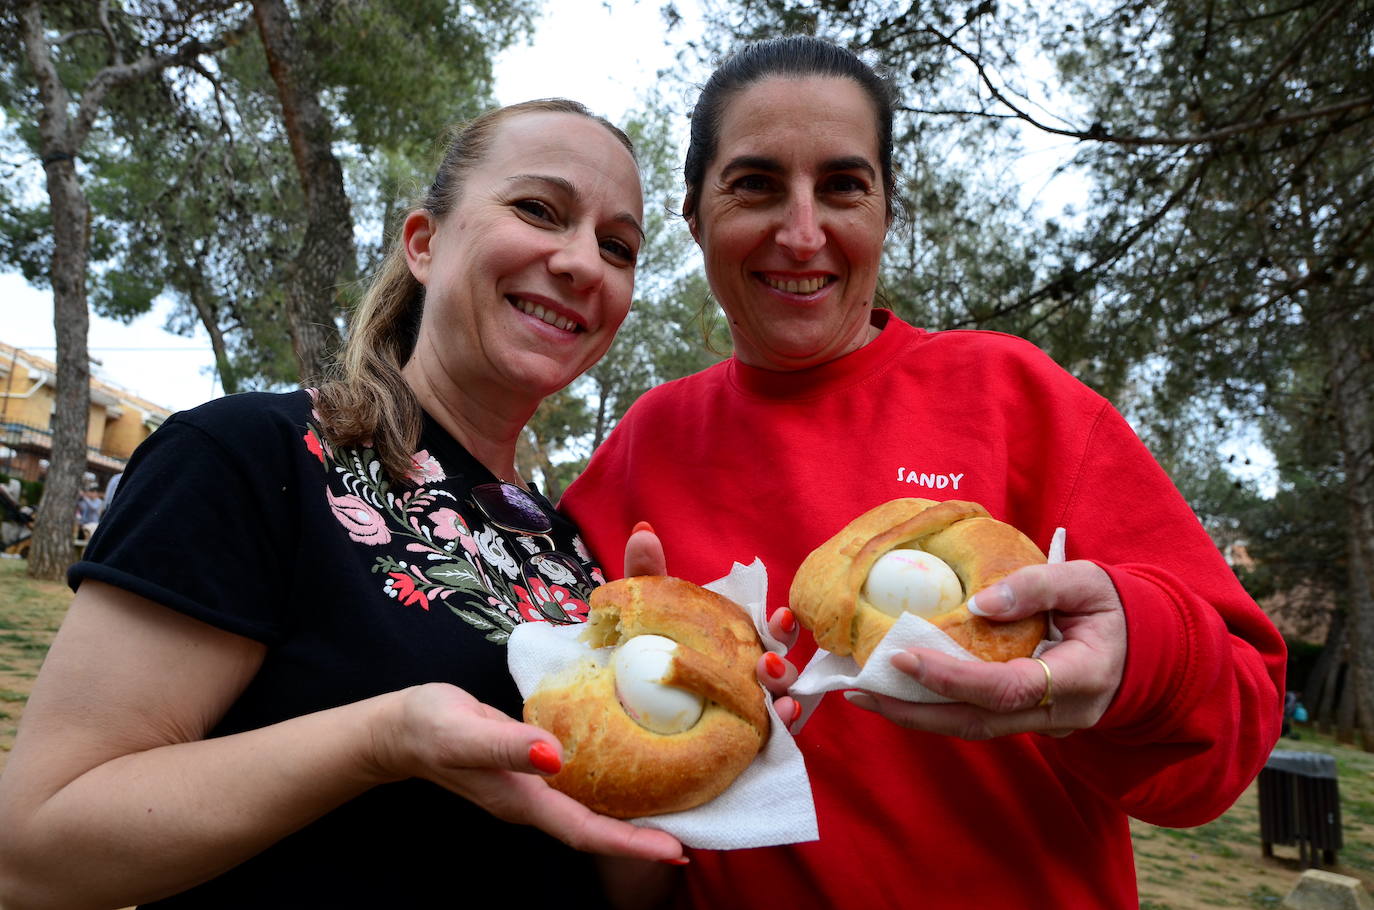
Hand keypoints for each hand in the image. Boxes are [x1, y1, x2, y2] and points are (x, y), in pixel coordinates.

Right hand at [378, 683, 683, 861]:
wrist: (400, 728)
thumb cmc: (430, 726)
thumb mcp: (465, 731)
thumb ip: (507, 744)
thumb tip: (555, 756)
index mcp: (523, 801)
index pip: (587, 831)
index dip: (632, 843)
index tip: (675, 848)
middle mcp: (533, 802)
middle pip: (596, 830)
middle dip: (642, 838)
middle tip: (692, 835)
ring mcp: (532, 789)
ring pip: (590, 812)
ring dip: (630, 817)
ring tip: (676, 810)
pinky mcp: (531, 768)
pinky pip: (579, 788)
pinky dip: (609, 788)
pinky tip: (631, 774)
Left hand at [623, 522, 802, 730]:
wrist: (622, 728)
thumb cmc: (644, 661)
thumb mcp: (644, 618)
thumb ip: (648, 577)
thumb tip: (643, 530)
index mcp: (736, 647)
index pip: (770, 633)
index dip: (782, 625)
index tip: (782, 616)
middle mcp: (749, 679)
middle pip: (780, 671)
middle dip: (783, 665)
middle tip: (768, 663)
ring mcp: (750, 714)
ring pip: (779, 704)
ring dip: (782, 696)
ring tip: (773, 695)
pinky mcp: (744, 746)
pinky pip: (771, 739)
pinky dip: (781, 728)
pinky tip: (780, 721)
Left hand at [847, 560, 1125, 738]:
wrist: (1145, 649)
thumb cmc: (1115, 609)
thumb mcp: (1087, 582)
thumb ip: (1038, 585)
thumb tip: (979, 602)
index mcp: (1081, 677)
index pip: (1009, 688)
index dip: (954, 677)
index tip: (905, 658)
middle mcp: (1059, 713)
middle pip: (979, 722)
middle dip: (915, 711)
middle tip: (861, 691)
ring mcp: (1044, 723)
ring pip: (973, 727)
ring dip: (917, 714)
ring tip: (866, 693)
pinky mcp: (1027, 719)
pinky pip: (977, 718)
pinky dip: (936, 706)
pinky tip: (900, 689)